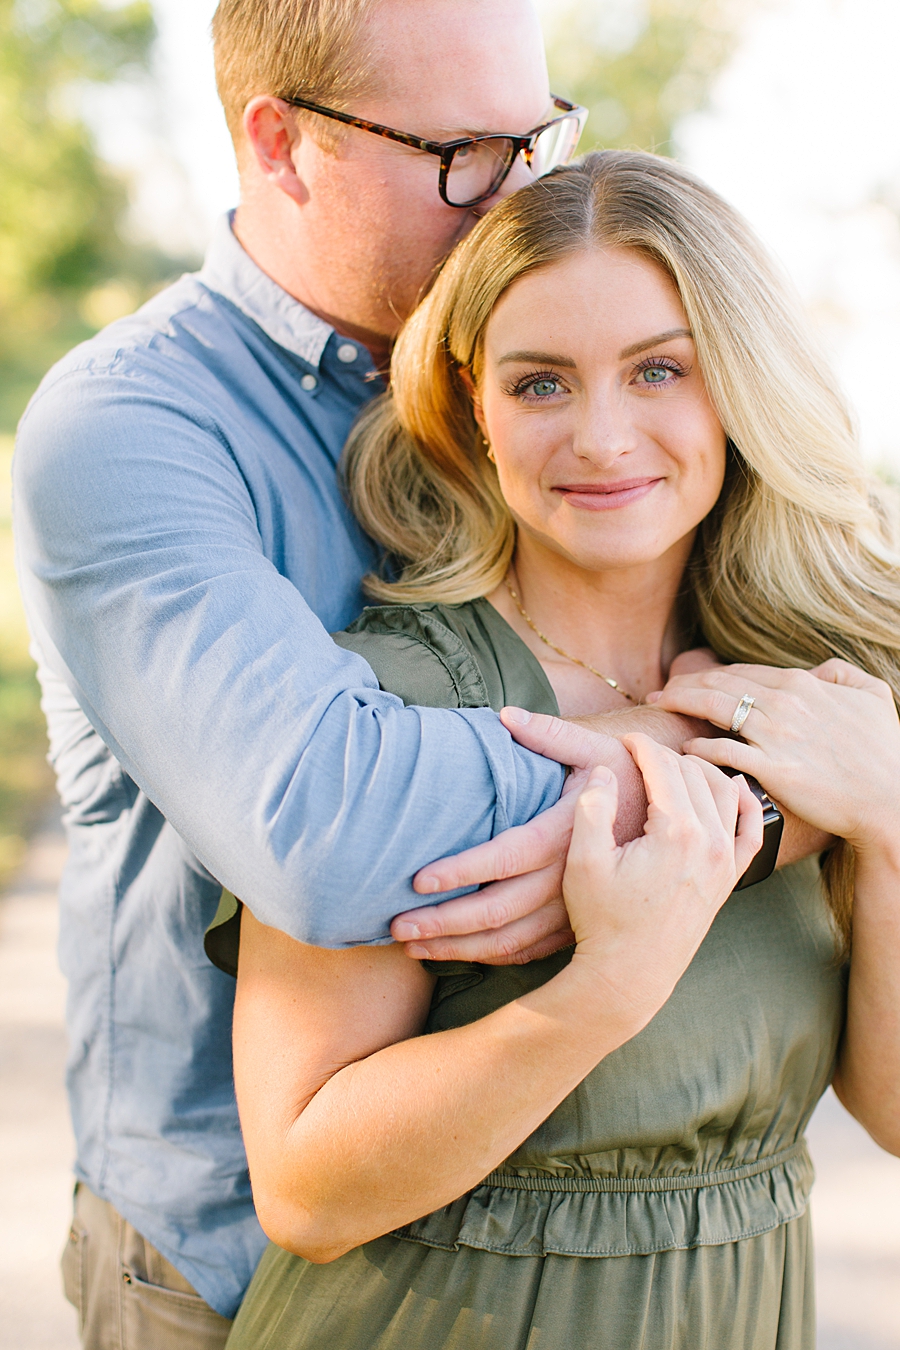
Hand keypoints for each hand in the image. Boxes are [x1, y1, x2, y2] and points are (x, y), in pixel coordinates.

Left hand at [391, 703, 708, 963]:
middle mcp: (567, 879)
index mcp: (566, 834)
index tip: (418, 881)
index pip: (503, 858)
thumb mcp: (596, 749)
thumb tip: (503, 715)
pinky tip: (460, 957)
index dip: (460, 871)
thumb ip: (549, 734)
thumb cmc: (628, 778)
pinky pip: (530, 951)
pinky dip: (492, 959)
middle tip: (396, 927)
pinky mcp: (577, 924)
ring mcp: (573, 909)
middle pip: (495, 912)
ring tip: (413, 949)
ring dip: (459, 949)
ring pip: (508, 941)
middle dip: (442, 924)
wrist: (679, 823)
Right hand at [563, 734, 761, 1028]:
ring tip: (674, 765)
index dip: (641, 747)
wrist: (630, 975)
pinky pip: (751, 829)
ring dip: (701, 771)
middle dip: (666, 756)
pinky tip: (732, 787)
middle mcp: (710, 843)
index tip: (624, 740)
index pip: (665, 768)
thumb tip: (606, 771)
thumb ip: (594, 808)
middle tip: (640, 754)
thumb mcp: (584, 862)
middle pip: (694, 775)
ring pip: (725, 793)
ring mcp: (726, 861)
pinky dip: (745, 802)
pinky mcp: (729, 878)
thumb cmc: (602, 920)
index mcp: (676, 833)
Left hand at [648, 659, 899, 855]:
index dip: (709, 674)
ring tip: (660, 709)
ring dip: (680, 704)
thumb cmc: (885, 751)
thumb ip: (843, 673)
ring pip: (714, 708)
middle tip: (659, 693)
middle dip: (683, 684)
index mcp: (802, 684)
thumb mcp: (874, 695)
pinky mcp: (772, 768)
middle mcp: (784, 703)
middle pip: (719, 683)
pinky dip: (699, 747)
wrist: (890, 799)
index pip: (741, 671)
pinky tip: (685, 750)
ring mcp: (776, 735)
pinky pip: (723, 751)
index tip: (687, 680)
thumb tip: (817, 670)